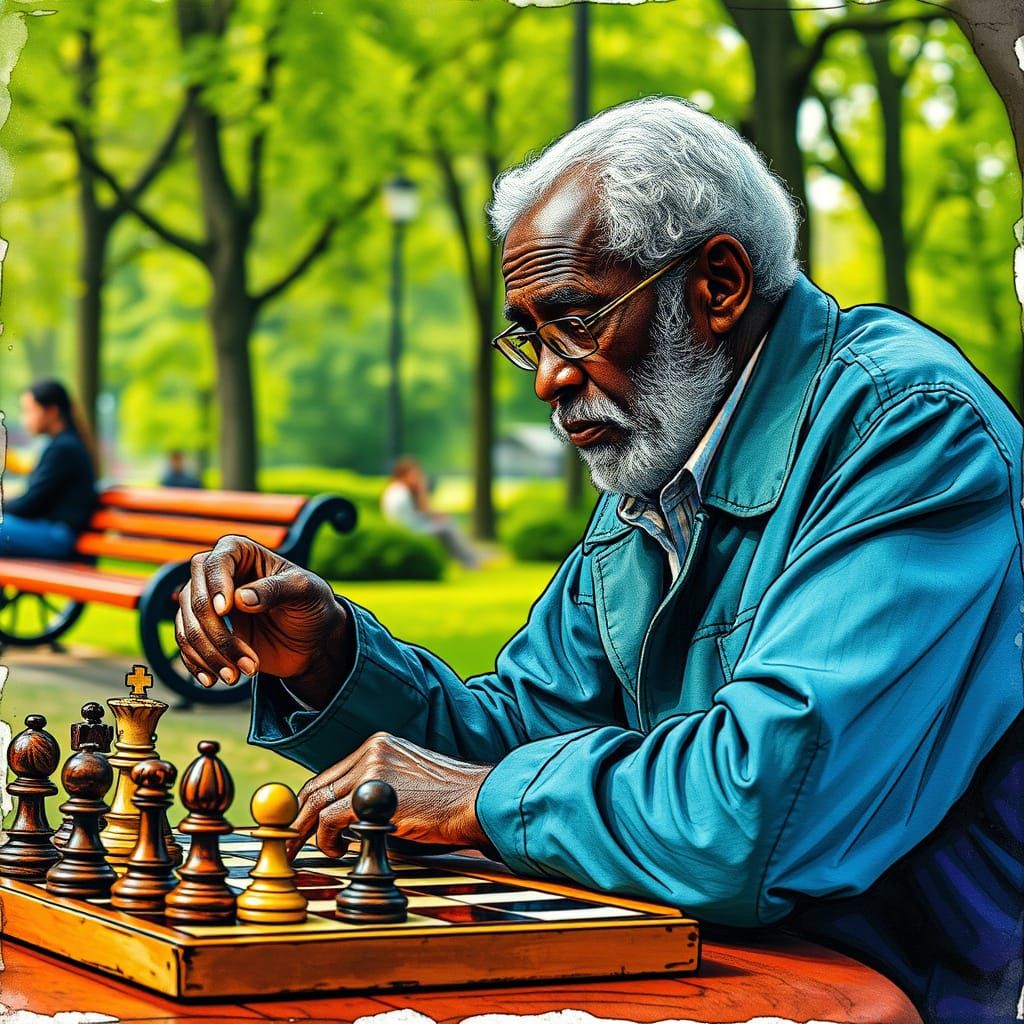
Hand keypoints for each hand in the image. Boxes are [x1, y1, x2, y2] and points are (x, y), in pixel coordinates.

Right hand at [175, 535, 350, 706]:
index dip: (216, 584)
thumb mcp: (305, 591)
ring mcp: (209, 604)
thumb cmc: (312, 604)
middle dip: (214, 632)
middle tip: (244, 661)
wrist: (313, 640)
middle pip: (194, 598)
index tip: (225, 610)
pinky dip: (198, 664)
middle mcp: (218, 575)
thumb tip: (240, 599)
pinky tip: (214, 680)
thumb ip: (276, 589)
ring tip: (236, 677)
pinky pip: (188, 646)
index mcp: (241, 552)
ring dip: (209, 655)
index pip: (215, 562)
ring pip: (189, 626)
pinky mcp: (207, 631)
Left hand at [289, 732, 492, 858]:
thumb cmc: (449, 801)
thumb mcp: (408, 785)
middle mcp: (372, 750)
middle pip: (318, 785)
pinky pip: (330, 818)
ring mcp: (371, 769)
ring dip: (307, 832)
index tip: (300, 823)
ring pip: (318, 801)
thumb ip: (376, 793)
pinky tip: (338, 850)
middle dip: (298, 817)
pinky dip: (326, 838)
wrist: (476, 801)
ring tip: (310, 852)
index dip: (311, 802)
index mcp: (379, 745)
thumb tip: (345, 821)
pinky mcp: (371, 794)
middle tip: (287, 842)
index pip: (332, 774)